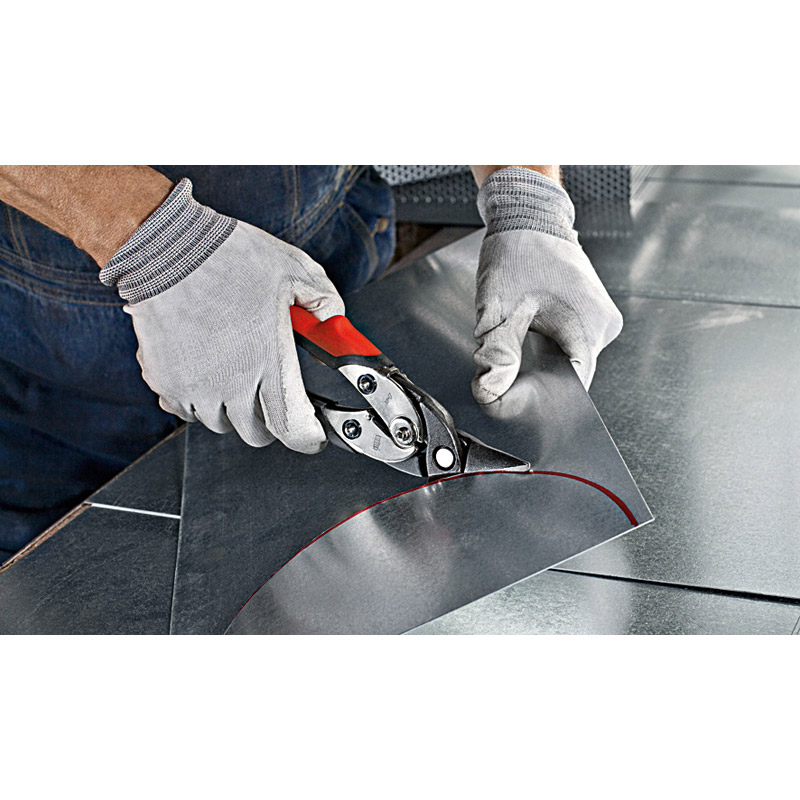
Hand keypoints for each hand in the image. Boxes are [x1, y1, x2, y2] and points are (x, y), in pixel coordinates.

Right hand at [101, 179, 343, 451]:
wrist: (165, 248)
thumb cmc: (228, 257)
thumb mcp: (295, 269)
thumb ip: (325, 303)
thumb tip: (334, 324)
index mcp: (269, 362)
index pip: (292, 428)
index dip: (307, 438)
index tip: (311, 435)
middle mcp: (231, 383)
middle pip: (255, 432)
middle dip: (269, 420)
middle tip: (269, 393)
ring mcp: (194, 387)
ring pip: (220, 422)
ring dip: (231, 409)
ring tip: (234, 373)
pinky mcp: (165, 383)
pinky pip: (186, 410)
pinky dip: (198, 400)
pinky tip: (205, 370)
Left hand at [471, 168, 621, 403]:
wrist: (530, 216)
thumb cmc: (517, 252)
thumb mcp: (497, 307)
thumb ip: (495, 353)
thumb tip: (491, 391)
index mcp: (588, 325)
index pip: (572, 385)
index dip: (539, 401)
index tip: (509, 402)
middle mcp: (603, 327)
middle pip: (569, 376)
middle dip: (534, 381)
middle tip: (500, 377)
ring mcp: (602, 321)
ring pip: (569, 362)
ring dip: (540, 364)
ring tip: (513, 349)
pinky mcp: (593, 316)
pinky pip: (572, 346)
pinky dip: (548, 351)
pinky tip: (528, 339)